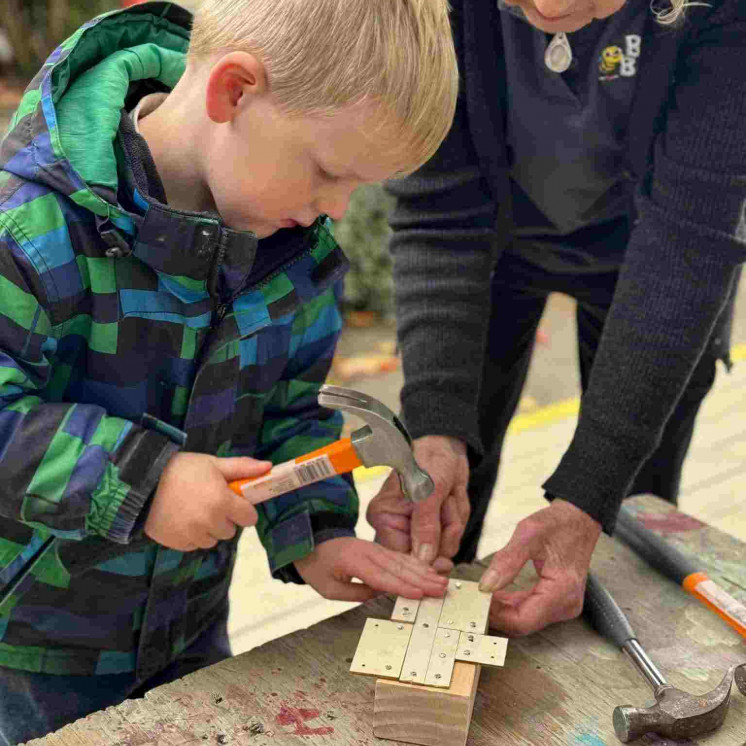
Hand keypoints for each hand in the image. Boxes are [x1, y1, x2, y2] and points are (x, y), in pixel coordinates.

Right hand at [145, 453, 271, 550]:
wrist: (142, 482)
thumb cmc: (182, 469)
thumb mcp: (213, 463)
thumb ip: (242, 468)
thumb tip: (268, 467)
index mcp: (222, 502)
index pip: (249, 518)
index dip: (244, 510)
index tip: (235, 502)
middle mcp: (210, 522)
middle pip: (231, 530)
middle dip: (225, 518)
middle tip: (210, 502)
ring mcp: (193, 535)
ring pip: (213, 540)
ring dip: (208, 529)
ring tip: (193, 510)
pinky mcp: (178, 544)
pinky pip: (194, 545)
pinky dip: (192, 536)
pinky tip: (182, 519)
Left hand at [293, 537, 448, 602]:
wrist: (310, 540)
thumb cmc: (316, 565)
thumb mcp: (328, 587)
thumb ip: (355, 592)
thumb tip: (379, 595)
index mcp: (353, 560)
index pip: (380, 576)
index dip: (401, 586)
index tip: (420, 594)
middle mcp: (368, 551)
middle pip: (398, 568)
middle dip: (422, 579)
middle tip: (441, 589)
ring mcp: (374, 548)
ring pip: (402, 561)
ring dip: (423, 572)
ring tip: (441, 580)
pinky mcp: (377, 549)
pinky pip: (399, 557)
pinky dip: (416, 564)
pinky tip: (428, 570)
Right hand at [366, 436, 468, 567]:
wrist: (446, 447)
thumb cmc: (431, 460)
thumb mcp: (429, 490)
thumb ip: (425, 524)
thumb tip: (423, 558)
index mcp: (384, 517)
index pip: (400, 557)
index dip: (424, 562)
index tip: (444, 561)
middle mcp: (396, 527)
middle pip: (424, 557)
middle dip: (444, 534)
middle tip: (445, 503)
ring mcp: (416, 529)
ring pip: (442, 548)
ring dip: (453, 524)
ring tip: (448, 497)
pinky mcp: (433, 528)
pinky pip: (451, 539)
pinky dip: (457, 521)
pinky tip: (451, 501)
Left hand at [478, 499, 601, 635]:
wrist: (579, 520)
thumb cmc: (558, 524)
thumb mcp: (528, 534)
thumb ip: (506, 561)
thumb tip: (485, 586)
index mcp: (561, 591)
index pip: (522, 620)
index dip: (496, 616)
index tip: (477, 602)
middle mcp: (565, 604)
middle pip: (523, 624)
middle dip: (496, 614)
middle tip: (474, 598)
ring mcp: (563, 605)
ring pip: (525, 619)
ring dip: (502, 610)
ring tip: (482, 594)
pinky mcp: (558, 602)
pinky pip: (530, 610)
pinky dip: (511, 605)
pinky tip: (496, 594)